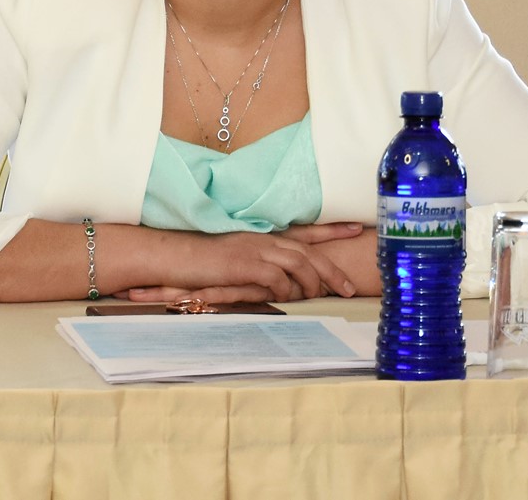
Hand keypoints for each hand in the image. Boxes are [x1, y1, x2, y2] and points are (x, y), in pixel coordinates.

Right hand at [117, 223, 368, 304]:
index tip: (356, 229)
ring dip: (312, 282)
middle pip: (308, 250)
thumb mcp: (234, 256)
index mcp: (262, 234)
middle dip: (332, 269)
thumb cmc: (200, 260)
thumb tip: (280, 280)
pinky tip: (285, 298)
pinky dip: (285, 289)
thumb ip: (258, 263)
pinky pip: (275, 277)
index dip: (330, 230)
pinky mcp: (243, 264)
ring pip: (297, 262)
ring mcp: (253, 248)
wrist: (171, 254)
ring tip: (321, 297)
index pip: (304, 230)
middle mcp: (262, 237)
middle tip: (349, 288)